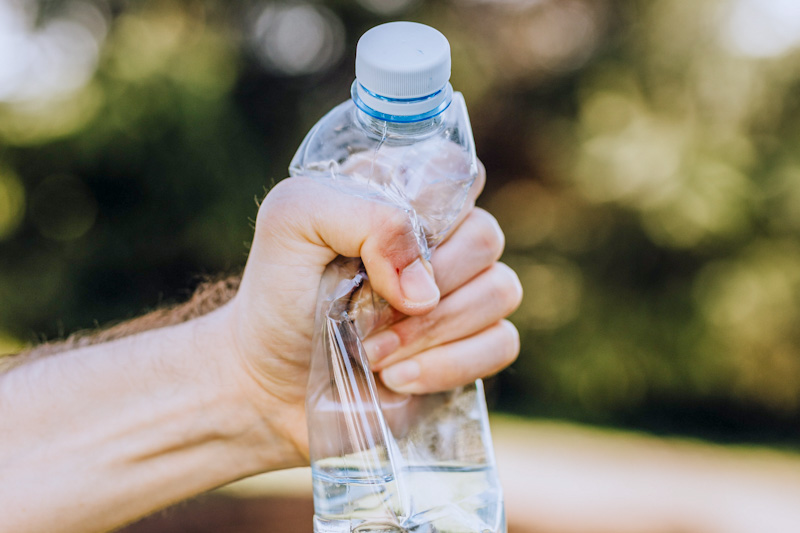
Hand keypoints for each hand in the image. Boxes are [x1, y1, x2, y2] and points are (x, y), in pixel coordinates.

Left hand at [221, 163, 521, 465]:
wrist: (269, 379)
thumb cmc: (279, 292)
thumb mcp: (293, 223)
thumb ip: (361, 214)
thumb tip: (424, 283)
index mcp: (403, 196)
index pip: (458, 172)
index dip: (435, 208)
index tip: (387, 245)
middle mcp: (440, 239)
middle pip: (486, 237)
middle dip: (429, 283)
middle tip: (365, 315)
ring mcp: (461, 295)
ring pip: (501, 292)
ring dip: (432, 330)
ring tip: (372, 353)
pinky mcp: (470, 348)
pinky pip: (502, 345)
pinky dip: (450, 365)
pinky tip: (397, 378)